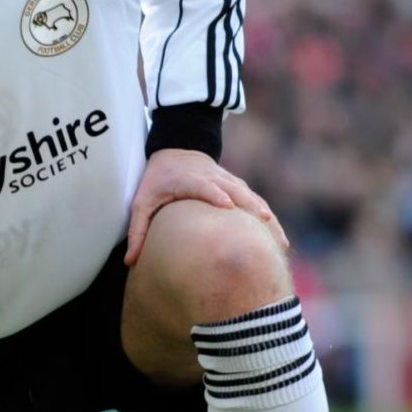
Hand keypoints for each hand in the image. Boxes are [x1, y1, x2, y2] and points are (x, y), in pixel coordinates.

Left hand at [124, 149, 285, 263]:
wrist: (178, 150)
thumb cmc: (157, 180)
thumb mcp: (142, 201)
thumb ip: (137, 230)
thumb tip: (130, 262)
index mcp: (189, 180)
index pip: (204, 186)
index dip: (216, 194)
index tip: (228, 206)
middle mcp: (213, 178)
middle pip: (237, 192)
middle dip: (252, 208)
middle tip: (267, 225)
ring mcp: (228, 181)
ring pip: (251, 198)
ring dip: (266, 217)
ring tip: (280, 242)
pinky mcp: (237, 187)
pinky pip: (256, 202)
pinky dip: (268, 218)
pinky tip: (279, 239)